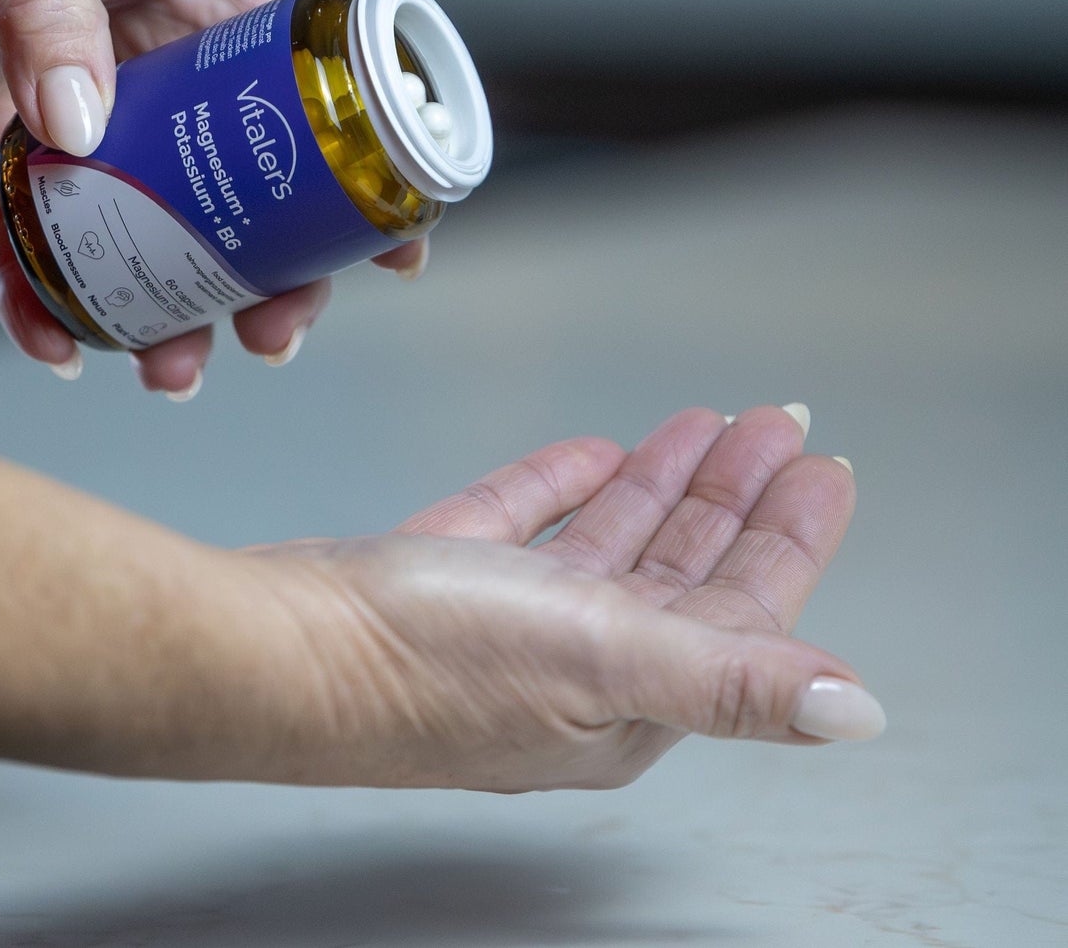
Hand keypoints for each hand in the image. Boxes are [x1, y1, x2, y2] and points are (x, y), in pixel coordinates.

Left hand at [0, 0, 422, 390]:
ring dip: (160, 302)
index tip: (393, 244)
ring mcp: (70, 112)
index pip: (303, 80)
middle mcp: (145, 58)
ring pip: (139, 225)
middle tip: (272, 334)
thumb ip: (49, 20)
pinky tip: (57, 344)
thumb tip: (84, 133)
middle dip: (261, 266)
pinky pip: (26, 236)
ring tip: (170, 368)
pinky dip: (38, 294)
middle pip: (231, 178)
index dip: (355, 164)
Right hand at [245, 404, 879, 790]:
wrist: (278, 649)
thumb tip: (859, 712)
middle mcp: (578, 667)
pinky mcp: (445, 581)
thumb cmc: (426, 666)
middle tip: (771, 423)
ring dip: (660, 483)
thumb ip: (732, 678)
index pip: (740, 605)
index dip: (787, 533)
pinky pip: (528, 524)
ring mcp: (508, 625)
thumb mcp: (603, 658)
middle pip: (680, 568)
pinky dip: (566, 486)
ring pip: (609, 543)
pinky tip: (591, 451)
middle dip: (731, 494)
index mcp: (632, 693)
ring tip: (702, 425)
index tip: (820, 465)